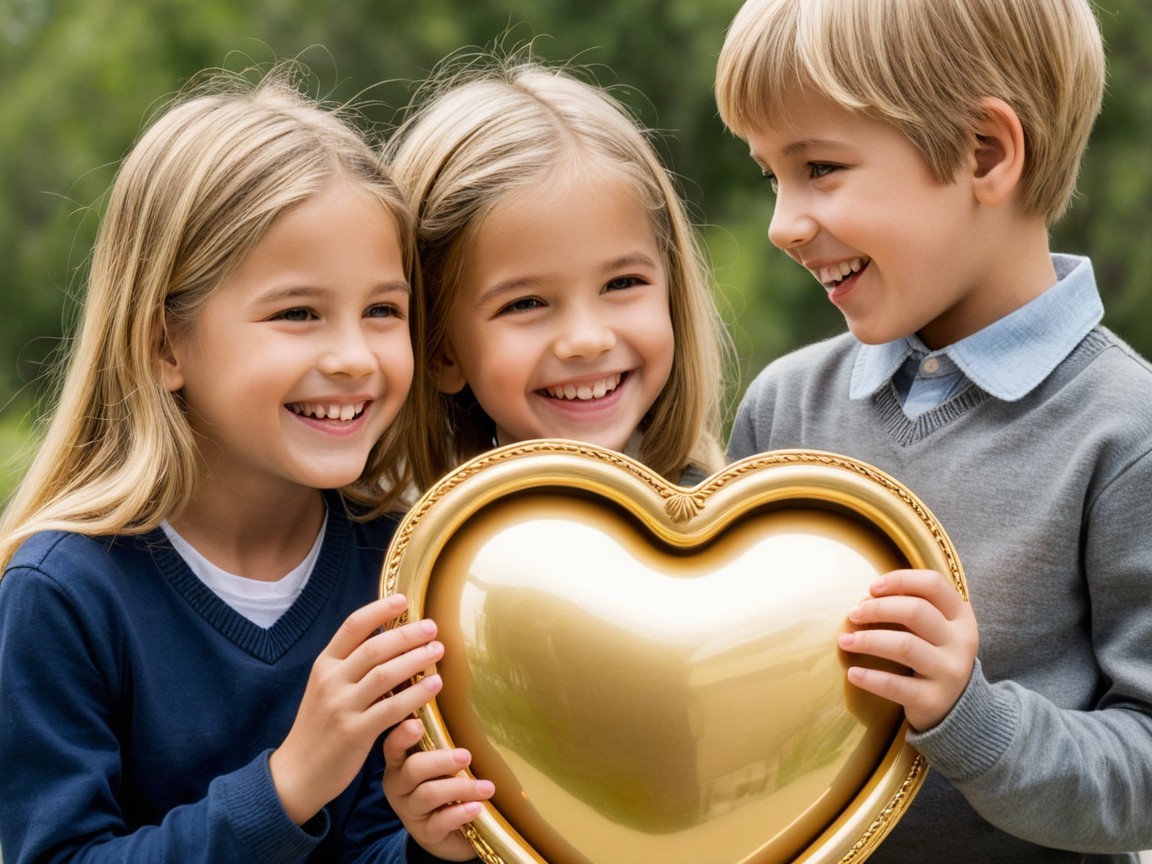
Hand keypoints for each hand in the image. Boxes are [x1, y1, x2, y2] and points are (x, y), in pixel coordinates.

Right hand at [270, 594, 443, 823]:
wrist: (297, 773)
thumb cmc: (320, 727)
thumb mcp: (326, 689)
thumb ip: (350, 666)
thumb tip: (388, 639)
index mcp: (324, 665)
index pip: (352, 627)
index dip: (379, 610)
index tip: (404, 599)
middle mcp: (331, 681)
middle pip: (375, 648)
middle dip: (407, 634)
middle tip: (432, 627)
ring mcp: (341, 706)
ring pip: (385, 674)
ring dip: (416, 659)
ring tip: (438, 650)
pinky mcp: (354, 732)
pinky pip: (392, 708)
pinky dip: (416, 694)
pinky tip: (435, 685)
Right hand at [383, 717, 494, 860]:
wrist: (449, 832)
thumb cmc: (445, 785)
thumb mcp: (441, 764)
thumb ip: (443, 745)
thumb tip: (465, 714)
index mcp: (399, 762)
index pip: (393, 746)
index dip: (402, 735)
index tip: (417, 725)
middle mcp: (398, 786)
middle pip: (413, 769)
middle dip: (440, 761)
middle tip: (466, 756)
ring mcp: (409, 811)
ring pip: (428, 795)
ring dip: (460, 788)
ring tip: (487, 787)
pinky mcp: (423, 833)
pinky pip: (439, 822)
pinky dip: (460, 813)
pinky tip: (477, 807)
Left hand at [836, 569, 977, 730]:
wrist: (956, 708)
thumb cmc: (933, 655)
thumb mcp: (935, 629)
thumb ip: (912, 608)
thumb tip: (866, 599)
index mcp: (961, 617)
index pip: (933, 584)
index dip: (900, 580)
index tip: (872, 588)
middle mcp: (961, 642)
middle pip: (916, 611)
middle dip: (878, 608)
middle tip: (853, 614)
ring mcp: (950, 672)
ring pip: (905, 646)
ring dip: (868, 640)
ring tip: (845, 641)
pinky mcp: (933, 699)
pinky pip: (897, 685)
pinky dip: (871, 678)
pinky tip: (853, 673)